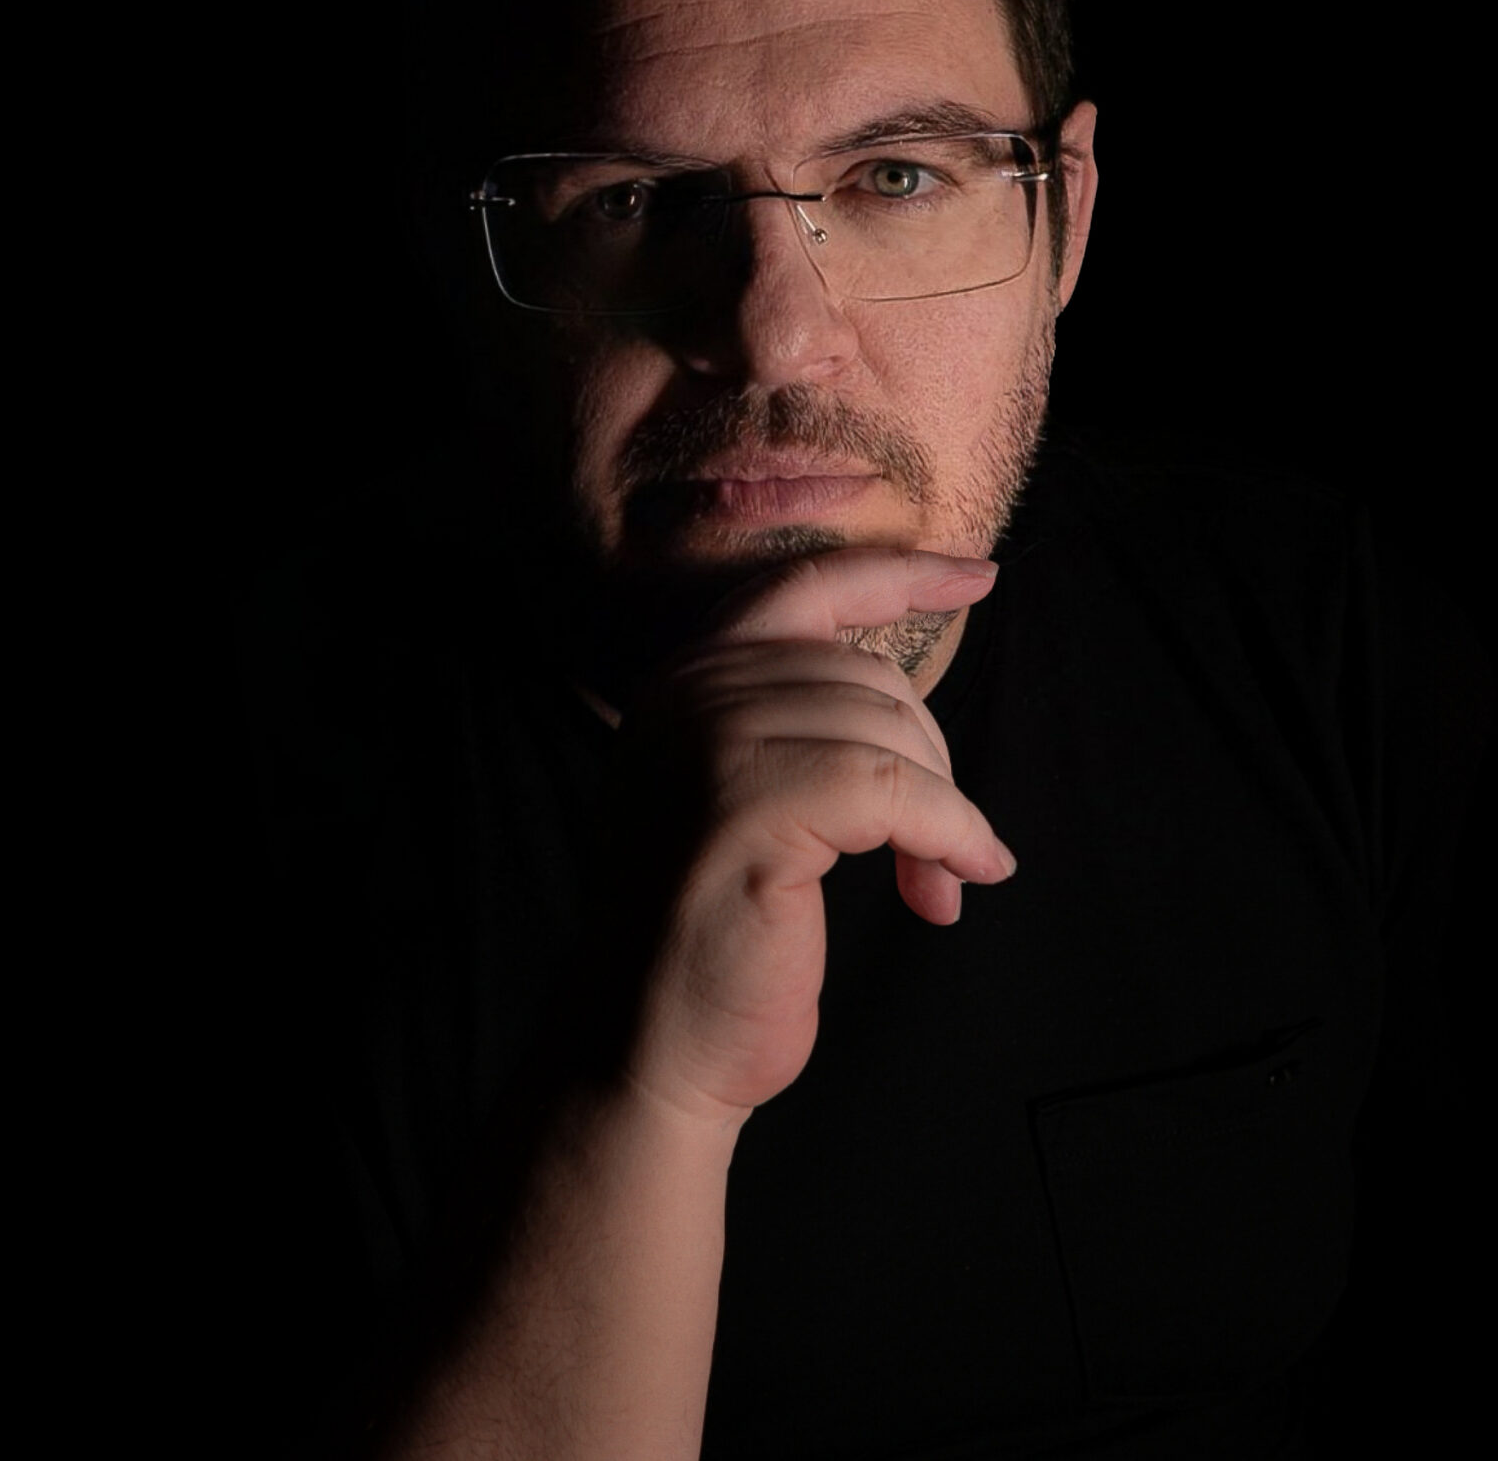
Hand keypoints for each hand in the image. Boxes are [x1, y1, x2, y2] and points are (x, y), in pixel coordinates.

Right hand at [614, 548, 1015, 1126]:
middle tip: (939, 853)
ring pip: (890, 733)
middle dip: (929, 760)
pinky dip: (948, 837)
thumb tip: (900, 699)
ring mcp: (710, 746)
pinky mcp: (750, 806)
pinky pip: (898, 792)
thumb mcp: (733, 803)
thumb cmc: (705, 942)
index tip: (980, 575)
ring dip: (941, 815)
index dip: (900, 574)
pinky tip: (950, 888)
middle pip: (869, 675)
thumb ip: (785, 732)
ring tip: (932, 885)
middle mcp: (686, 697)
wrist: (643, 1051)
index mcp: (679, 685)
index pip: (803, 588)